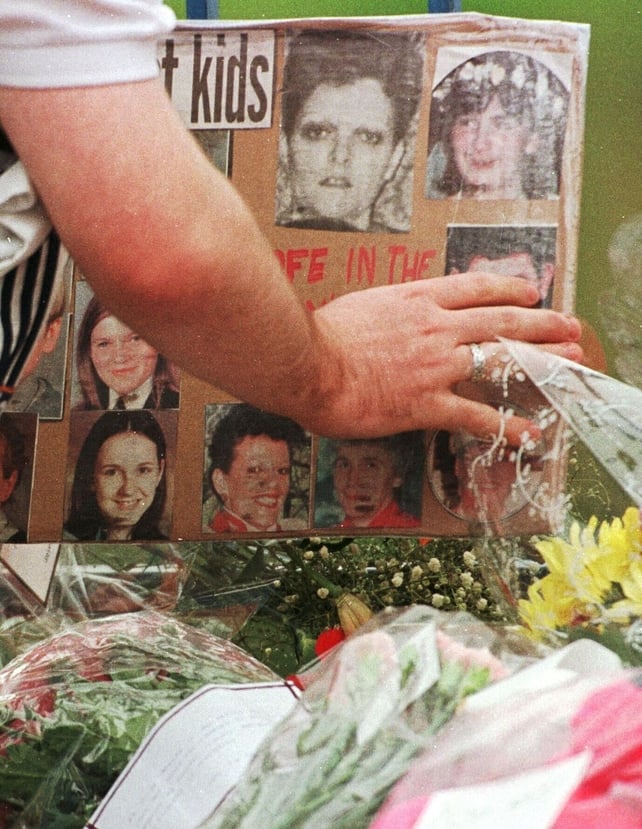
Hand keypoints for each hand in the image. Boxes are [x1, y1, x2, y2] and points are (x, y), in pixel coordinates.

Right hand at [307, 273, 582, 442]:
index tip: (529, 292)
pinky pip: (477, 415)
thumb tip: (393, 317)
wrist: (307, 364)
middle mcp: (436, 328)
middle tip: (570, 326)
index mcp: (417, 300)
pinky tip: (529, 433)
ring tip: (571, 364)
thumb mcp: (362, 305)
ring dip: (541, 362)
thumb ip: (389, 310)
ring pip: (501, 360)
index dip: (508, 289)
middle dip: (543, 323)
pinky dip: (506, 426)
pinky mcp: (427, 403)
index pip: (475, 289)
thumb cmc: (323, 335)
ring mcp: (436, 365)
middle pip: (502, 321)